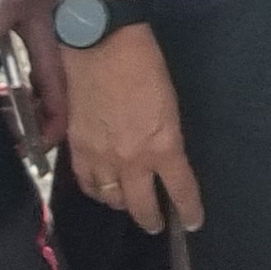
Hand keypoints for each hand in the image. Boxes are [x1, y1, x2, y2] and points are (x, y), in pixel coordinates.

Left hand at [0, 0, 67, 150]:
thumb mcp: (12, 3)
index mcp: (56, 65)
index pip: (57, 114)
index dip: (43, 138)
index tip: (22, 148)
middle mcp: (62, 72)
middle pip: (52, 117)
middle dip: (27, 129)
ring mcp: (59, 67)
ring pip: (46, 105)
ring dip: (23, 113)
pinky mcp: (52, 61)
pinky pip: (41, 91)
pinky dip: (24, 99)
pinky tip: (2, 94)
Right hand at [60, 26, 205, 233]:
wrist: (102, 44)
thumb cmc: (145, 65)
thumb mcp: (170, 106)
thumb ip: (167, 139)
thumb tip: (165, 157)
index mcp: (163, 147)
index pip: (181, 191)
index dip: (189, 211)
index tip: (194, 222)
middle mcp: (132, 161)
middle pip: (142, 206)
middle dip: (152, 220)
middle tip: (157, 224)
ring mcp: (101, 157)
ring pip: (111, 200)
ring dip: (122, 206)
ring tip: (129, 205)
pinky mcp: (77, 148)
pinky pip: (86, 183)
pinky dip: (96, 192)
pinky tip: (101, 191)